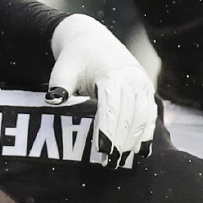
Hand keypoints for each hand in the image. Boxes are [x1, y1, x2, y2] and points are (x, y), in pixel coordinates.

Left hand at [48, 14, 155, 162]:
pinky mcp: (146, 88)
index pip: (111, 107)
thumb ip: (59, 84)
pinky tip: (141, 151)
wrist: (92, 40)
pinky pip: (150, 114)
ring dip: (134, 140)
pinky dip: (147, 132)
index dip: (108, 130)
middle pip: (129, 116)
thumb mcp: (63, 69)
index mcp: (112, 74)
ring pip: (142, 117)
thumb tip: (53, 100)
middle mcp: (131, 78)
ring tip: (122, 161)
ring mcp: (142, 83)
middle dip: (120, 141)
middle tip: (110, 163)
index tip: (102, 150)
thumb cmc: (74, 58)